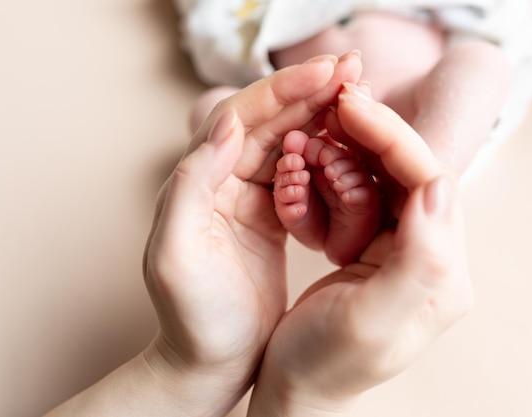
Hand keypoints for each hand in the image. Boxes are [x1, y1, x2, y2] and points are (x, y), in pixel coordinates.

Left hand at [142, 53, 361, 415]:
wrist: (209, 359)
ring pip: (287, 140)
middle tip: (353, 68)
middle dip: (308, 92)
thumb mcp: (175, 255)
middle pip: (268, 121)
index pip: (240, 120)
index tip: (326, 72)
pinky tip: (349, 142)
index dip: (283, 93)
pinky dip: (323, 153)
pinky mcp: (271, 215)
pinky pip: (300, 171)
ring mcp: (247, 195)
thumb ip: (191, 186)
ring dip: (320, 115)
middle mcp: (220, 180)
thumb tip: (227, 124)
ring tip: (356, 96)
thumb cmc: (191, 316)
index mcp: (198, 182)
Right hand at [248, 83, 473, 416]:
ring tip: (312, 134)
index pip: (428, 181)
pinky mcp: (371, 248)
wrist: (297, 388)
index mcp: (441, 273)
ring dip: (346, 151)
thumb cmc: (326, 363)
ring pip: (380, 178)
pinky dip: (332, 174)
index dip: (391, 136)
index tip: (349, 105)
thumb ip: (421, 258)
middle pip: (407, 172)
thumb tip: (440, 186)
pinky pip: (357, 196)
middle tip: (329, 106)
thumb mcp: (372, 321)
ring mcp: (399, 249)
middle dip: (368, 135)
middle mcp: (428, 256)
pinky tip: (310, 162)